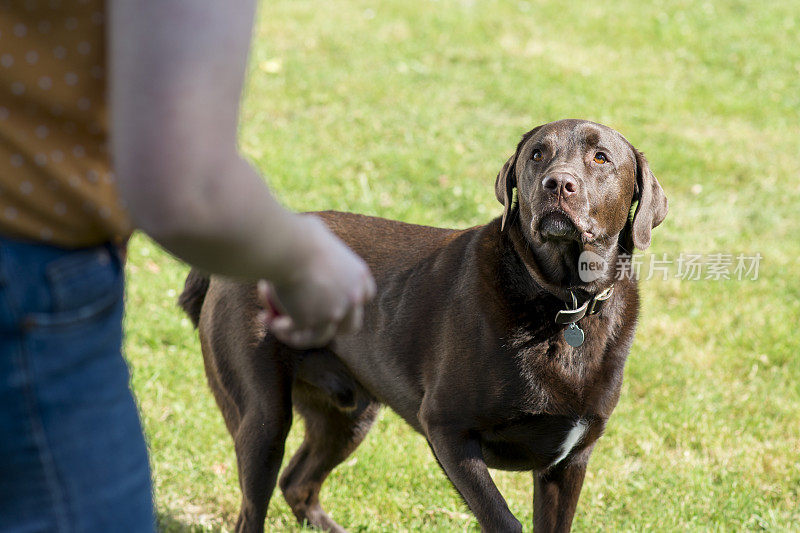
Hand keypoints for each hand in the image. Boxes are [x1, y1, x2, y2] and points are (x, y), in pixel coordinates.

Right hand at [257, 215, 375, 347]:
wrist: (288, 247)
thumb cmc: (300, 234)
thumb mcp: (320, 236)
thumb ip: (322, 248)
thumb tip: (313, 242)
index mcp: (358, 275)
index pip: (366, 295)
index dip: (353, 301)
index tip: (337, 298)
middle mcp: (351, 298)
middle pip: (351, 325)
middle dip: (336, 328)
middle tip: (315, 323)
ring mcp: (331, 313)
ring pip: (320, 337)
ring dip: (300, 335)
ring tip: (279, 326)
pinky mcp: (308, 321)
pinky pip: (293, 332)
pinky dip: (278, 328)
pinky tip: (265, 319)